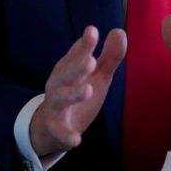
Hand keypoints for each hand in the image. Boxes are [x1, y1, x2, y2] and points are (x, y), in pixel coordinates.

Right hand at [29, 26, 126, 157]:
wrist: (50, 128)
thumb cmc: (76, 96)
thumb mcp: (96, 77)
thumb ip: (109, 57)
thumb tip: (120, 31)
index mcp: (68, 70)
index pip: (75, 54)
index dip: (83, 44)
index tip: (92, 31)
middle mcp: (59, 85)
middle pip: (66, 74)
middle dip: (77, 67)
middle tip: (91, 60)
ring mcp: (55, 106)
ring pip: (60, 98)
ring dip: (72, 94)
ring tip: (87, 90)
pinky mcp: (55, 128)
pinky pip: (59, 131)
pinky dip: (66, 135)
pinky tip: (76, 140)